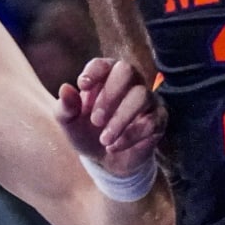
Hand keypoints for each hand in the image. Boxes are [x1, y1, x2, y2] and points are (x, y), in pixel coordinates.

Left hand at [57, 58, 163, 177]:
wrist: (107, 161)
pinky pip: (151, 121)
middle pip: (127, 70)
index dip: (94, 71)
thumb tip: (65, 88)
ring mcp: (147, 98)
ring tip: (104, 139)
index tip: (83, 86)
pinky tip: (113, 147)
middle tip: (95, 120)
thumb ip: (66, 107)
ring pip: (141, 95)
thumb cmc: (87, 133)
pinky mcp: (159, 118)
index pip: (103, 64)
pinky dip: (130, 136)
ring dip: (120, 119)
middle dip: (109, 95)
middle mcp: (130, 82)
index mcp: (106, 76)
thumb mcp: (70, 124)